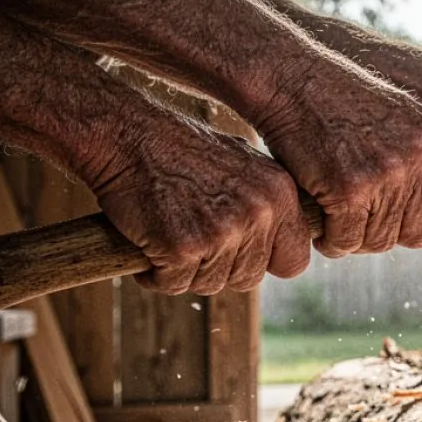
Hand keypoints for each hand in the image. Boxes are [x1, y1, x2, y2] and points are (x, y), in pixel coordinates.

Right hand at [92, 116, 310, 294]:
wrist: (128, 136)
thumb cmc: (180, 151)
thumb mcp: (243, 166)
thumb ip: (266, 204)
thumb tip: (280, 240)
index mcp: (281, 194)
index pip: (294, 261)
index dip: (265, 264)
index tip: (241, 256)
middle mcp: (259, 213)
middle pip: (248, 279)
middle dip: (218, 269)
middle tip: (190, 241)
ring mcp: (223, 231)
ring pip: (211, 285)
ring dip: (185, 271)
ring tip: (167, 234)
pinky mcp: (184, 247)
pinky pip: (173, 284)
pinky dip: (155, 274)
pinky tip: (147, 243)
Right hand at [256, 58, 421, 255]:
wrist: (295, 79)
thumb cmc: (344, 103)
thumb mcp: (406, 119)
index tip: (400, 218)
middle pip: (420, 234)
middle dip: (389, 233)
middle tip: (362, 221)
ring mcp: (387, 173)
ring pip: (381, 241)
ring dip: (356, 238)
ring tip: (338, 219)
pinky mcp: (349, 187)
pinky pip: (346, 240)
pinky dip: (331, 239)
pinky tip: (321, 220)